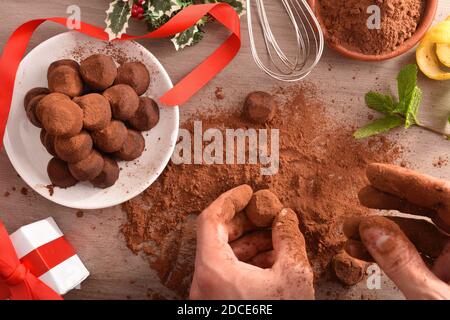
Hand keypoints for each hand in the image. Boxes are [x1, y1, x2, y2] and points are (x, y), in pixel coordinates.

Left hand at [190, 185, 313, 299]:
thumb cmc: (278, 317)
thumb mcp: (293, 275)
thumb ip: (289, 240)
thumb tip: (285, 218)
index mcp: (213, 270)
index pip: (210, 219)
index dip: (230, 200)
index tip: (247, 192)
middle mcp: (203, 282)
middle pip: (216, 236)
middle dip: (245, 221)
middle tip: (266, 212)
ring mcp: (208, 294)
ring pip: (223, 256)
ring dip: (251, 242)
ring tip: (277, 236)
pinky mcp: (217, 302)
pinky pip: (227, 274)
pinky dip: (248, 262)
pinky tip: (273, 259)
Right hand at [347, 163, 449, 299]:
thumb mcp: (432, 296)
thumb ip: (402, 263)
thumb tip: (372, 231)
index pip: (443, 197)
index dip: (406, 181)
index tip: (376, 173)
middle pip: (427, 211)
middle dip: (389, 202)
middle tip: (363, 195)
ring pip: (413, 236)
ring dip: (377, 232)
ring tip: (349, 229)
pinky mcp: (438, 280)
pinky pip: (409, 258)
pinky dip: (383, 254)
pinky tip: (358, 250)